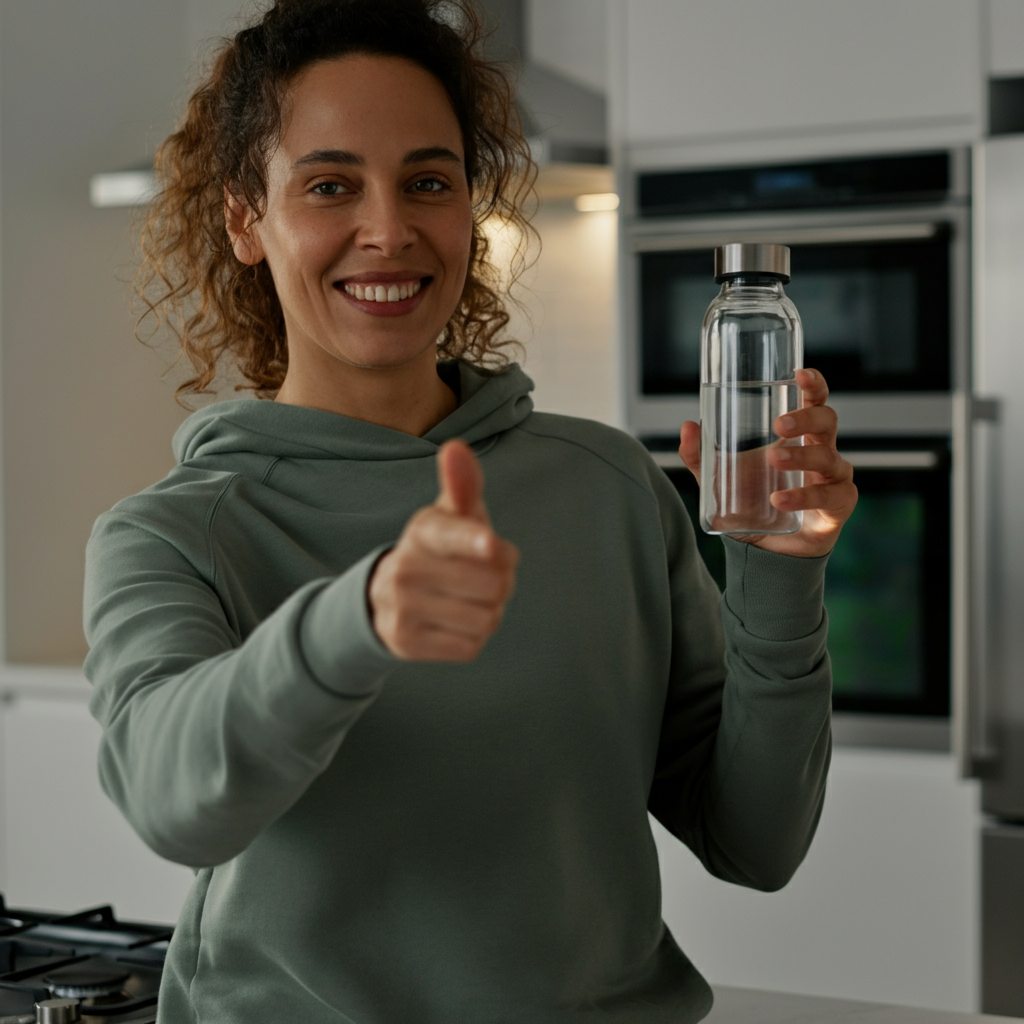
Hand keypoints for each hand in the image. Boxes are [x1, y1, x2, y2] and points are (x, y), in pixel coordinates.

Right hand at [368, 440, 519, 659]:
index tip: (492, 545)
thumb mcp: (451, 517)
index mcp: (423, 531)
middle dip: (502, 583)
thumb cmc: (441, 550)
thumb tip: (455, 447)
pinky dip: (473, 638)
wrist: (386, 599)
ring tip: (469, 600)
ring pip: (485, 618)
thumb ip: (462, 485)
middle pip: (492, 584)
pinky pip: (470, 646)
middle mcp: (406, 567)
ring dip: (490, 612)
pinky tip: (455, 623)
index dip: (476, 542)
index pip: (452, 536)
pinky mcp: (406, 643)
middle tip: (486, 577)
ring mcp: (403, 608)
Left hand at [678, 368, 857, 557]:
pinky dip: (803, 497)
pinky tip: (780, 500)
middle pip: (827, 421)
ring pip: (829, 457)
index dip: (814, 385)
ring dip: (801, 456)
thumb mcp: (720, 481)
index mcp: (801, 436)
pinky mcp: (839, 506)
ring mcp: (834, 478)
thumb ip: (701, 457)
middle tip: (778, 426)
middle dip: (805, 417)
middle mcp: (823, 451)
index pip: (814, 402)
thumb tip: (687, 427)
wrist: (766, 553)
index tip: (801, 375)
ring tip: (773, 460)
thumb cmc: (754, 505)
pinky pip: (828, 496)